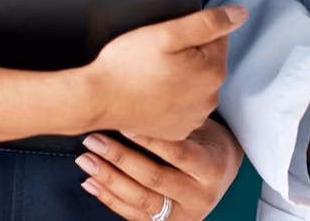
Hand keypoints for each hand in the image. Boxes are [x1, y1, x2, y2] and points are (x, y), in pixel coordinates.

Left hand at [76, 117, 242, 219]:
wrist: (222, 173)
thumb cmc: (208, 143)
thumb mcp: (202, 128)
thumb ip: (176, 121)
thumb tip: (135, 101)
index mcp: (212, 168)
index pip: (177, 152)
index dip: (148, 138)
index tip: (122, 121)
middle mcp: (200, 196)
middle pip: (155, 177)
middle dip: (120, 158)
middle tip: (94, 141)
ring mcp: (184, 215)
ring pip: (141, 200)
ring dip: (109, 179)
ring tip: (87, 161)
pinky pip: (133, 215)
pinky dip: (109, 199)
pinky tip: (91, 183)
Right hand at [84, 6, 246, 138]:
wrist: (97, 99)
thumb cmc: (127, 64)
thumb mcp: (167, 33)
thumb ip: (208, 22)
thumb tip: (240, 14)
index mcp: (212, 72)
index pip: (217, 38)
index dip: (192, 33)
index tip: (168, 40)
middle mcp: (210, 99)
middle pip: (208, 63)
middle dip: (189, 55)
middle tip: (156, 57)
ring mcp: (194, 118)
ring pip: (196, 85)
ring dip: (181, 77)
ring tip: (152, 75)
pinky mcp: (178, 130)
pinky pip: (183, 106)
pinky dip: (172, 99)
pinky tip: (152, 93)